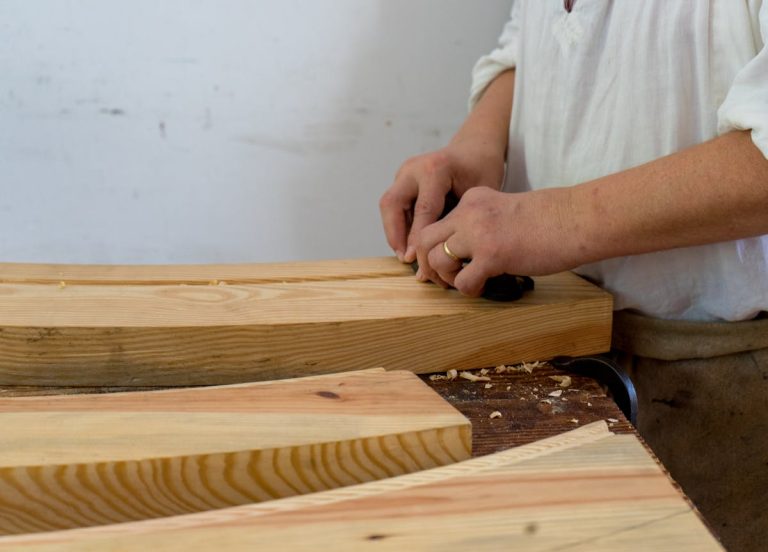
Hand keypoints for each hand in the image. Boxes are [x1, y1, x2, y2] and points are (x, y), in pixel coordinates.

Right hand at [379, 142, 504, 270]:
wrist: (476, 147)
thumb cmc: (482, 171)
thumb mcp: (478, 197)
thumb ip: (457, 223)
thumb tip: (438, 258)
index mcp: (436, 168)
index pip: (423, 210)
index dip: (419, 239)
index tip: (419, 261)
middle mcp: (414, 167)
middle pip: (392, 204)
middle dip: (395, 234)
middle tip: (405, 259)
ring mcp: (405, 171)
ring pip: (388, 205)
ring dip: (394, 231)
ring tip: (407, 255)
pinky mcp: (402, 178)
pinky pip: (394, 204)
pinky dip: (399, 224)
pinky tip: (410, 242)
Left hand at [415, 186, 582, 296]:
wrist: (577, 219)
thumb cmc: (549, 220)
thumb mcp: (505, 210)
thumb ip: (482, 224)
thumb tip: (466, 253)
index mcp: (473, 199)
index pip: (436, 222)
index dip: (435, 247)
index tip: (446, 262)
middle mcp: (470, 213)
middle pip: (424, 239)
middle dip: (427, 263)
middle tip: (443, 279)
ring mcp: (479, 233)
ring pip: (438, 259)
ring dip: (447, 278)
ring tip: (465, 282)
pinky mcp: (493, 255)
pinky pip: (462, 281)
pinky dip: (468, 290)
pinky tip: (483, 287)